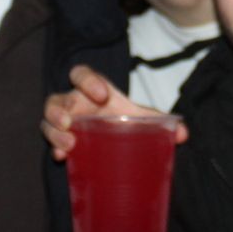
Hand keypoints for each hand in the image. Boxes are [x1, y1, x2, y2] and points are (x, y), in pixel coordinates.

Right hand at [40, 64, 187, 159]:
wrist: (115, 140)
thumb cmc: (123, 121)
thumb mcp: (140, 118)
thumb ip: (159, 122)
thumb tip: (183, 133)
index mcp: (92, 90)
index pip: (81, 74)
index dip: (87, 80)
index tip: (101, 93)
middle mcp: (74, 103)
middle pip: (58, 99)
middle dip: (61, 108)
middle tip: (70, 121)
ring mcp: (65, 121)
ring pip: (49, 118)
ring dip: (54, 130)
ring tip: (68, 142)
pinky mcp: (61, 139)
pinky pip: (50, 140)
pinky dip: (54, 147)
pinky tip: (62, 156)